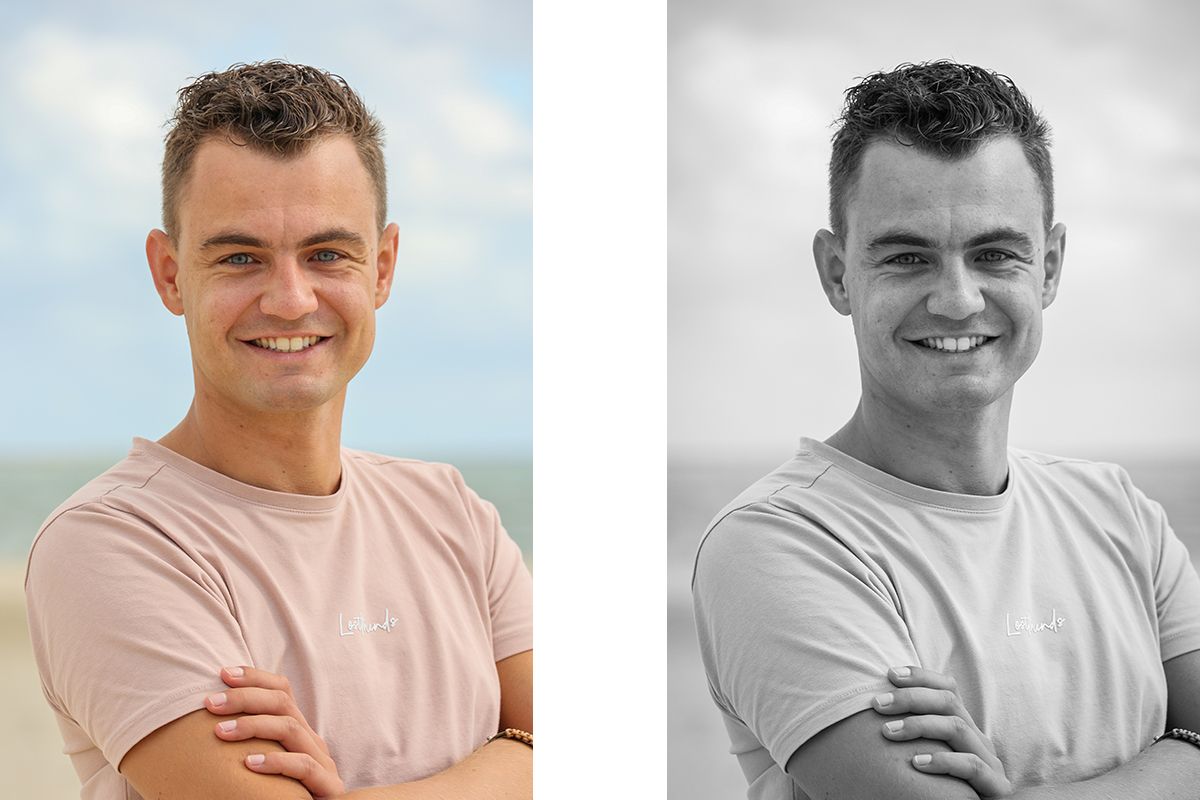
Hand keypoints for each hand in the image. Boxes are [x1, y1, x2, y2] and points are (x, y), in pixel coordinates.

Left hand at [206, 665, 345, 798]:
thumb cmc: (282, 793)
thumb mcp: (265, 762)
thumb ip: (250, 743)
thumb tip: (209, 723)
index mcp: (298, 730)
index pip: (282, 690)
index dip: (255, 677)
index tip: (222, 673)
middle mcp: (310, 739)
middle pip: (283, 703)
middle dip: (244, 697)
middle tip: (210, 702)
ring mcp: (321, 761)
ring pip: (290, 729)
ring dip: (253, 725)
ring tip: (221, 731)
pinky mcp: (327, 785)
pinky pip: (303, 766)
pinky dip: (276, 762)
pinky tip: (249, 764)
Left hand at [874, 665, 1012, 797]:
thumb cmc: (942, 787)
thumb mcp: (929, 753)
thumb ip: (914, 734)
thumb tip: (876, 709)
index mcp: (964, 726)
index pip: (947, 688)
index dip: (920, 676)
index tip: (889, 674)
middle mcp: (978, 739)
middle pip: (949, 702)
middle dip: (910, 698)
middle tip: (877, 703)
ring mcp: (990, 761)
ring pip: (957, 728)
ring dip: (919, 726)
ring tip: (888, 732)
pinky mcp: (995, 785)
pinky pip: (971, 766)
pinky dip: (943, 761)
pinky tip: (917, 763)